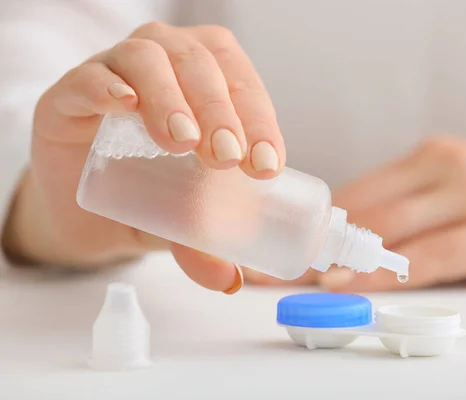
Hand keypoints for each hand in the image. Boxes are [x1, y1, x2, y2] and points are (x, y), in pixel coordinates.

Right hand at [2, 22, 284, 294]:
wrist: (89, 201)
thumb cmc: (152, 193)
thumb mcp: (185, 217)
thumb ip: (205, 242)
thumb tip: (230, 281)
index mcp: (212, 81)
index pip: (243, 85)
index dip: (260, 120)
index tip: (265, 166)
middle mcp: (169, 63)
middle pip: (200, 65)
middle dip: (220, 111)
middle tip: (225, 158)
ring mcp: (118, 71)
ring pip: (150, 59)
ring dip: (172, 99)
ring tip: (181, 144)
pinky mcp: (72, 92)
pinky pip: (89, 75)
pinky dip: (108, 86)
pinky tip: (125, 104)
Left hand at [247, 136, 465, 290]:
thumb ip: (421, 211)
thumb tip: (365, 244)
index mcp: (435, 157)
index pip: (359, 192)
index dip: (316, 224)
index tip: (283, 247)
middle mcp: (449, 167)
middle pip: (364, 210)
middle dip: (315, 245)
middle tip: (274, 269)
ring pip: (390, 230)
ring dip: (341, 260)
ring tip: (299, 282)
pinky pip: (433, 255)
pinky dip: (390, 274)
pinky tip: (358, 285)